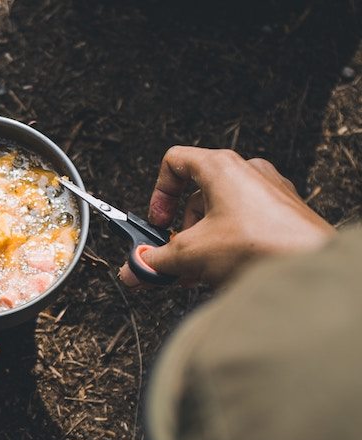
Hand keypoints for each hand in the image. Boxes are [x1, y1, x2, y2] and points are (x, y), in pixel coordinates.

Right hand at [118, 146, 333, 288]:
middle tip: (175, 258)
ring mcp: (268, 193)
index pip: (175, 162)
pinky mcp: (282, 216)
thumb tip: (134, 268)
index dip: (159, 194)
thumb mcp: (190, 254)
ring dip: (203, 244)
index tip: (157, 223)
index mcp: (221, 167)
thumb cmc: (259, 245)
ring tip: (199, 274)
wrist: (307, 265)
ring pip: (220, 214)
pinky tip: (223, 274)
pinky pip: (243, 226)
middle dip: (181, 232)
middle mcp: (247, 172)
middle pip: (198, 196)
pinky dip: (227, 247)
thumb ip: (155, 260)